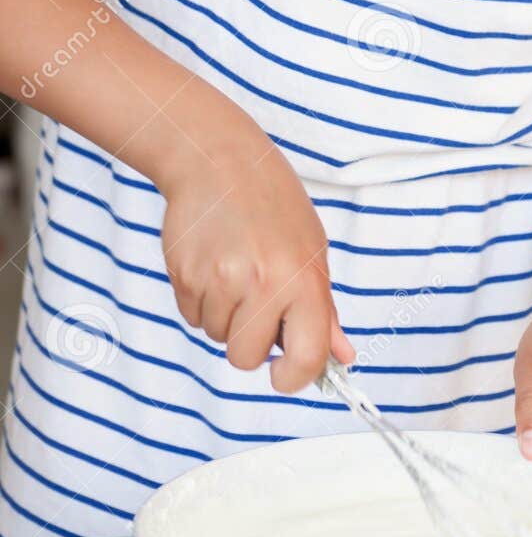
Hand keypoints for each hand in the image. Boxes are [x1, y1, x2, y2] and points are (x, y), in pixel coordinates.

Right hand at [158, 116, 354, 394]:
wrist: (218, 159)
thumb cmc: (272, 202)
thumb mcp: (312, 250)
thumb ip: (324, 309)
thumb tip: (341, 357)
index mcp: (304, 279)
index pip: (307, 356)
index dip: (295, 377)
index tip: (285, 374)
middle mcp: (264, 284)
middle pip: (246, 358)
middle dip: (250, 342)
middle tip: (256, 300)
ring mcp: (220, 281)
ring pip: (216, 337)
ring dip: (225, 315)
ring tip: (234, 268)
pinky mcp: (185, 276)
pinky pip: (192, 316)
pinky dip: (201, 300)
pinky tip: (212, 262)